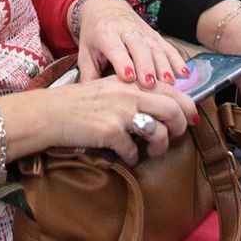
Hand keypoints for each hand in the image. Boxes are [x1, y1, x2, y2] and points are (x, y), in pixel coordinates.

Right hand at [0, 75, 197, 166]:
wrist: (50, 113)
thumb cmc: (78, 104)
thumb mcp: (108, 89)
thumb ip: (133, 94)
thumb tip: (161, 109)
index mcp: (130, 82)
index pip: (171, 90)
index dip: (187, 106)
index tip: (191, 119)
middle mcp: (129, 93)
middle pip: (173, 109)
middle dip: (180, 127)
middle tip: (174, 137)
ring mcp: (120, 112)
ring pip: (159, 132)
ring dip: (159, 147)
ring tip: (151, 152)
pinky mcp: (110, 131)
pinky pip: (133, 150)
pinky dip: (132, 157)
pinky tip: (125, 156)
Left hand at [73, 0, 187, 87]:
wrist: (105, 9)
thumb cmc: (94, 36)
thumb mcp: (85, 52)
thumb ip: (89, 75)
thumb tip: (92, 99)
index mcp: (105, 33)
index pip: (115, 48)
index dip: (122, 62)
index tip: (128, 77)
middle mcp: (126, 30)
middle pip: (138, 46)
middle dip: (146, 65)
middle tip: (150, 85)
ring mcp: (143, 31)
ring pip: (155, 47)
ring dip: (164, 65)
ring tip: (169, 83)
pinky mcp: (155, 35)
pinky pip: (168, 47)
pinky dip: (177, 60)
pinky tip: (184, 74)